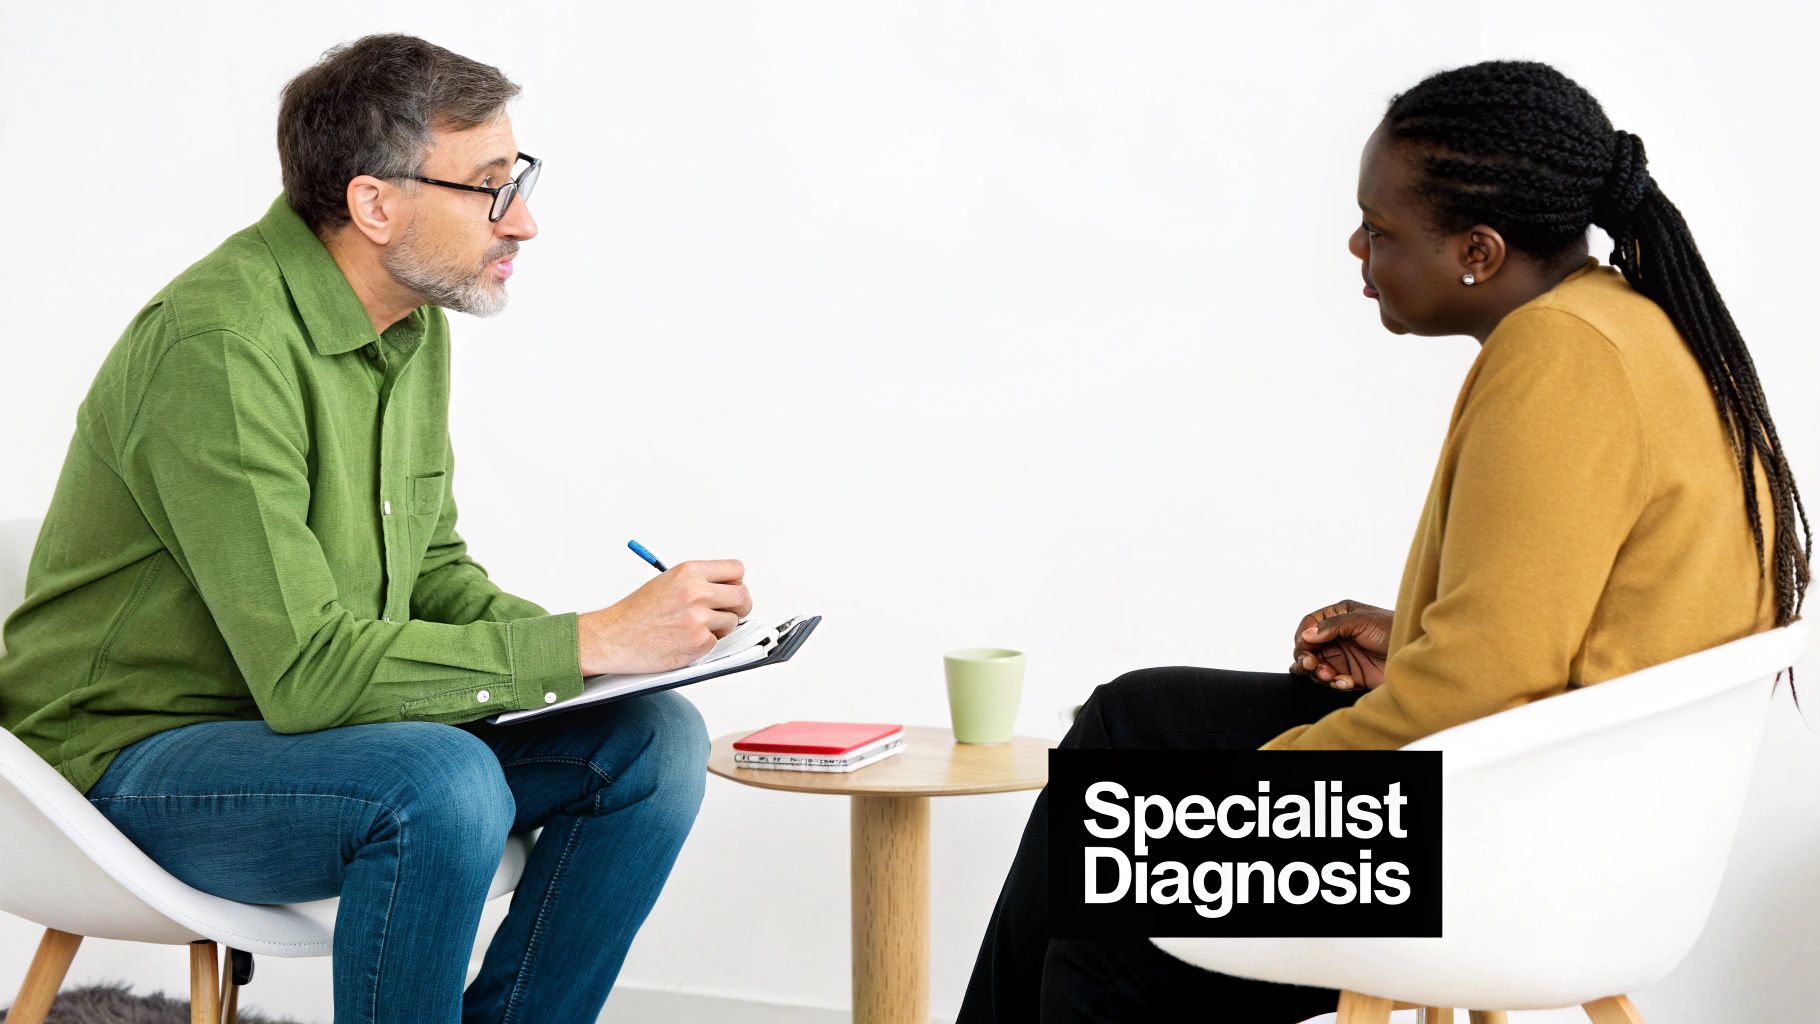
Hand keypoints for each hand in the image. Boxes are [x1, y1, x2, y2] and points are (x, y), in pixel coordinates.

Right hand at [577, 559, 752, 675]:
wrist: (613, 637)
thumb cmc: (635, 612)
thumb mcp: (667, 581)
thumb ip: (697, 581)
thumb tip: (727, 588)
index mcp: (689, 572)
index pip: (736, 570)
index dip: (737, 581)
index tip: (733, 589)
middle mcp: (697, 592)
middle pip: (743, 596)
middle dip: (740, 606)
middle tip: (731, 611)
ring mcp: (699, 618)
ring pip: (733, 621)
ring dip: (720, 627)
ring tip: (693, 627)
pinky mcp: (698, 643)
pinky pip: (717, 642)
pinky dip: (705, 643)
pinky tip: (684, 639)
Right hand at [1289, 599, 1391, 690]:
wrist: (1416, 655)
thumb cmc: (1394, 629)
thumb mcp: (1362, 621)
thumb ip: (1332, 626)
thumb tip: (1307, 635)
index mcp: (1338, 616)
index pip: (1309, 625)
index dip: (1303, 637)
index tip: (1306, 648)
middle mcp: (1336, 636)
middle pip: (1307, 648)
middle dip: (1306, 658)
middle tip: (1311, 665)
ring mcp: (1342, 656)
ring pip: (1315, 667)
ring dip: (1318, 673)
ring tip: (1329, 676)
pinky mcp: (1349, 674)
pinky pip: (1331, 681)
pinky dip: (1334, 683)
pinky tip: (1346, 681)